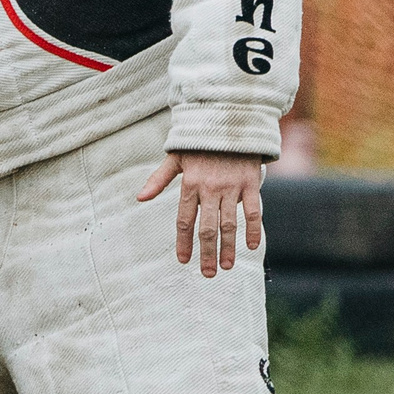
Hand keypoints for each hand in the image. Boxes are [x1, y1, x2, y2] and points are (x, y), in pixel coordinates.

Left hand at [136, 150, 262, 277]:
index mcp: (189, 184)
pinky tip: (251, 246)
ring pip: (229, 223)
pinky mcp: (250, 182)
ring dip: (228, 247)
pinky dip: (254, 229)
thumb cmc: (199, 142)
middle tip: (207, 273)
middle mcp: (210, 188)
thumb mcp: (174, 157)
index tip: (184, 261)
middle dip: (206, 253)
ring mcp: (232, 186)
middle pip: (207, 227)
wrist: (228, 119)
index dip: (184, 242)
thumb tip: (140, 198)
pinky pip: (253, 210)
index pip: (184, 220)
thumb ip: (158, 180)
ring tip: (227, 266)